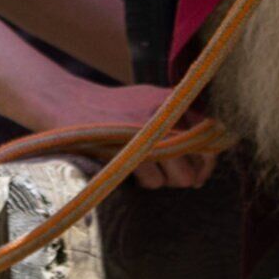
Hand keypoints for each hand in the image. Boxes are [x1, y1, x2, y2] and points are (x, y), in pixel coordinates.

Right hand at [41, 77, 217, 188]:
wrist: (67, 102)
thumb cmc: (112, 108)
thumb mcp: (148, 99)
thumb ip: (178, 118)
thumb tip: (205, 156)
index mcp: (172, 99)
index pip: (210, 132)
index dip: (209, 158)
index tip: (200, 173)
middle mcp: (164, 113)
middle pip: (195, 162)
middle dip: (184, 175)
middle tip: (169, 174)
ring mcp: (148, 132)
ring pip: (177, 176)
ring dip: (161, 179)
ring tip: (141, 164)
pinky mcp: (130, 149)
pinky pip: (152, 179)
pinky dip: (143, 180)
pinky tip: (128, 166)